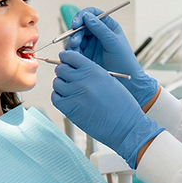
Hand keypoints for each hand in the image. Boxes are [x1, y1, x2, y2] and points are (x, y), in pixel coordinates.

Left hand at [51, 50, 162, 167]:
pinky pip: (55, 98)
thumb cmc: (121, 104)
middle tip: (67, 77)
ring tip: (69, 90)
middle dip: (63, 72)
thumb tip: (74, 69)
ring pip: (57, 83)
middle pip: (61, 69)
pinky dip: (58, 97)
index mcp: (94, 70)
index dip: (66, 58)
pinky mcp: (70, 109)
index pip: (70, 56)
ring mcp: (75, 94)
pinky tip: (67, 99)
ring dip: (61, 85)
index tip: (65, 60)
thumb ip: (91, 73)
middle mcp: (83, 80)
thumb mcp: (109, 80)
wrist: (125, 126)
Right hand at [66, 8, 157, 105]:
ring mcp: (91, 44)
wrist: (126, 82)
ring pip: (76, 37)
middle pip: (81, 26)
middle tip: (75, 41)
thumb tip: (87, 16)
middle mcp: (98, 33)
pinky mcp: (85, 56)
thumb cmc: (124, 61)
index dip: (82, 16)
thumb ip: (101, 29)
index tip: (77, 23)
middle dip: (75, 32)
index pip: (92, 14)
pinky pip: (74, 50)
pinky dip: (71, 51)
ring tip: (74, 48)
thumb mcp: (113, 43)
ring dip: (72, 42)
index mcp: (108, 26)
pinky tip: (73, 56)